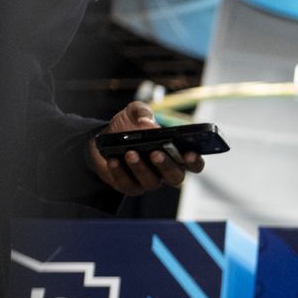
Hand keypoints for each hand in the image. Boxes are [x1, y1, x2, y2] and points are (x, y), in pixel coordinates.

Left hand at [84, 101, 205, 195]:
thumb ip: (142, 111)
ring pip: (152, 183)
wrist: (103, 138)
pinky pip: (128, 185)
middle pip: (176, 177)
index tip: (189, 154)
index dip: (195, 161)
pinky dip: (120, 173)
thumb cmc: (127, 126)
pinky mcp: (130, 187)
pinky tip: (114, 161)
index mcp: (176, 154)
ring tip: (130, 153)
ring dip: (141, 168)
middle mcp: (166, 170)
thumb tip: (146, 122)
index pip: (194, 164)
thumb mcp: (134, 112)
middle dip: (167, 166)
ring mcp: (149, 180)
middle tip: (156, 153)